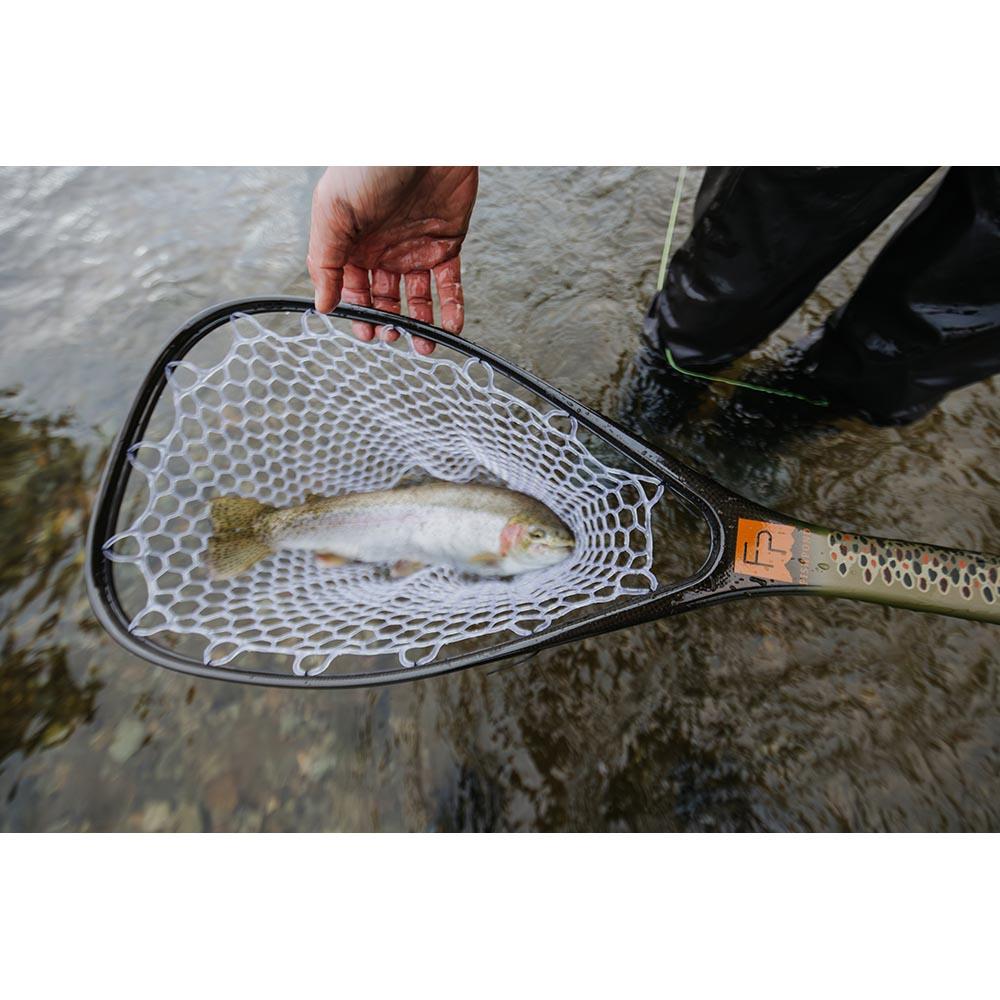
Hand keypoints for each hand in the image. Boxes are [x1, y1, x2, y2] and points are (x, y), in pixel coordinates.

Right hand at [307, 166, 478, 353]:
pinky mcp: (447, 243)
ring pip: (417, 298)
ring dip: (420, 324)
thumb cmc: (370, 165)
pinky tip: (450, 327)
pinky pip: (449, 284)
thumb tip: (324, 306)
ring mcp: (415, 248)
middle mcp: (381, 249)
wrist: (424, 136)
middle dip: (388, 323)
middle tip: (393, 338)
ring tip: (424, 346)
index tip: (367, 334)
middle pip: (383, 299)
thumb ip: (327, 262)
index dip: (358, 314)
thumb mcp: (334, 212)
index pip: (351, 290)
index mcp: (350, 243)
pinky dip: (451, 307)